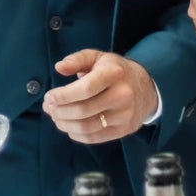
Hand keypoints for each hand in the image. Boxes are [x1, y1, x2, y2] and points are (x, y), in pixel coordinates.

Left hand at [42, 49, 157, 142]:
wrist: (146, 88)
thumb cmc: (115, 71)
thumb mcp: (98, 57)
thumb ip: (77, 60)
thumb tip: (59, 67)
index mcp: (114, 74)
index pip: (86, 89)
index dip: (63, 96)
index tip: (49, 97)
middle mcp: (122, 95)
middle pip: (83, 110)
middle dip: (59, 111)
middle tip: (48, 107)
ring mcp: (124, 115)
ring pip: (86, 127)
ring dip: (65, 124)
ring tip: (56, 117)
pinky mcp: (124, 130)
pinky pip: (94, 138)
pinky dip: (76, 135)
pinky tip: (69, 127)